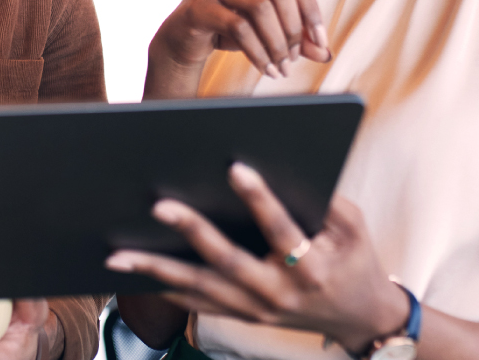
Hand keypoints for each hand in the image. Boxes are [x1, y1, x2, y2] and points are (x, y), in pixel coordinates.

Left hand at [106, 163, 409, 355]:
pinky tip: (132, 274)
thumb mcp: (353, 226)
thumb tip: (285, 161)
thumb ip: (324, 199)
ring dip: (157, 270)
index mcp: (313, 267)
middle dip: (193, 231)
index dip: (260, 200)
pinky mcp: (243, 316)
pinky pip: (197, 304)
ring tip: (117, 254)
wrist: (361, 318)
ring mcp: (258, 309)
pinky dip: (164, 289)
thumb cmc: (355, 259)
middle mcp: (281, 293)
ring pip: (202, 288)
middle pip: (228, 262)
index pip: (283, 230)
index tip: (235, 167)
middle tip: (158, 206)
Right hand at [150, 0, 330, 80]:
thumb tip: (325, 53)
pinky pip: (238, 28)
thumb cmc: (231, 26)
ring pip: (259, 7)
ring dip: (277, 43)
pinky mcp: (199, 5)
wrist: (184, 38)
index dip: (312, 10)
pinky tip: (265, 68)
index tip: (320, 42)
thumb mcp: (268, 28)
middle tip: (296, 57)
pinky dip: (258, 52)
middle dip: (294, 27)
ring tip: (282, 67)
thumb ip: (297, 35)